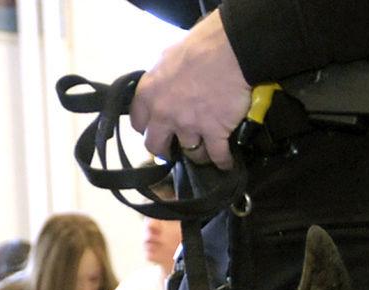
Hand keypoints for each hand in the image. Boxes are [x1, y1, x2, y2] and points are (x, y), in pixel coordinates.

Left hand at [129, 9, 251, 166]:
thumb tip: (163, 87)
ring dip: (198, 154)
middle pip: (155, 146)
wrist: (230, 51)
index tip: (155, 130)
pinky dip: (224, 162)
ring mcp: (189, 125)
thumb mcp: (167, 58)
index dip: (147, 129)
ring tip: (206, 153)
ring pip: (191, 153)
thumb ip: (161, 80)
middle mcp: (164, 113)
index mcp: (149, 93)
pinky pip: (218, 156)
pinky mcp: (214, 132)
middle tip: (174, 151)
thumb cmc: (201, 46)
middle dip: (165, 150)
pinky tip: (227, 163)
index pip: (137, 123)